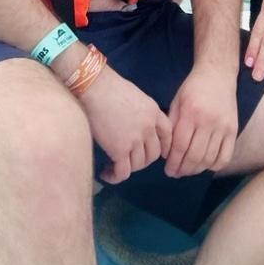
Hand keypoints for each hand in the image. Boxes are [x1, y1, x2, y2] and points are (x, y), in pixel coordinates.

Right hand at [77, 66, 172, 183]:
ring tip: (113, 166)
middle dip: (142, 160)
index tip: (158, 154)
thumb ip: (141, 113)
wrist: (95, 87)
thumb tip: (135, 126)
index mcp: (154, 112)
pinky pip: (122, 172)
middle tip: (128, 160)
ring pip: (138, 165)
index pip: (168, 134)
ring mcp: (135, 139)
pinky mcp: (119, 149)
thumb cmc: (110, 87)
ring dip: (127, 168)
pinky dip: (115, 176)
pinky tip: (106, 173)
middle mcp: (149, 127)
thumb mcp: (135, 96)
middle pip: (154, 154)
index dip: (164, 147)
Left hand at [164, 66, 238, 177]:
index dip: (173, 162)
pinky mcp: (233, 130)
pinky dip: (214, 166)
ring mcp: (223, 126)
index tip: (168, 170)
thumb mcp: (177, 102)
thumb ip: (171, 126)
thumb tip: (167, 153)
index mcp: (191, 113)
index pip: (180, 146)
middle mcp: (208, 121)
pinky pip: (225, 156)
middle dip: (183, 169)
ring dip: (197, 169)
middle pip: (195, 156)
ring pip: (209, 159)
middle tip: (176, 173)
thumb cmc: (193, 88)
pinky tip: (205, 165)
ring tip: (188, 170)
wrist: (217, 74)